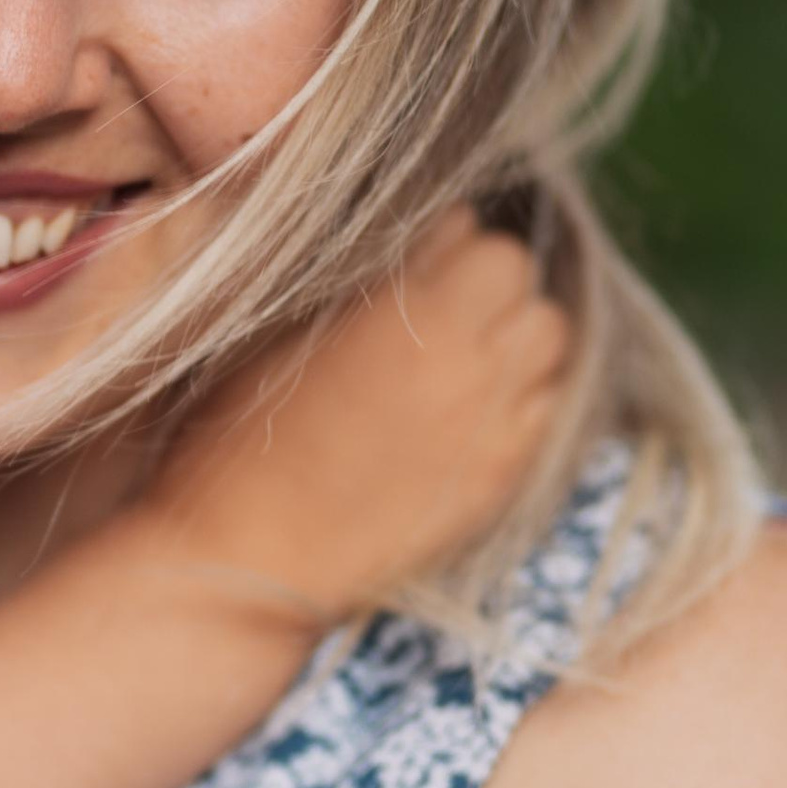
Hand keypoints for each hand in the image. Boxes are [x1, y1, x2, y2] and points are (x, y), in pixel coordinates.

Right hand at [148, 215, 572, 620]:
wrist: (248, 560)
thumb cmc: (235, 442)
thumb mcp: (277, 336)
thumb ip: (356, 282)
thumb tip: (417, 244)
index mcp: (398, 306)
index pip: (464, 227)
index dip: (436, 244)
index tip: (410, 270)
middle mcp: (460, 352)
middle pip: (516, 270)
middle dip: (483, 281)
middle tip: (441, 313)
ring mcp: (491, 416)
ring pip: (550, 335)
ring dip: (516, 334)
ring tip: (467, 360)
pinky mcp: (502, 474)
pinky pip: (547, 406)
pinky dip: (523, 397)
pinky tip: (473, 414)